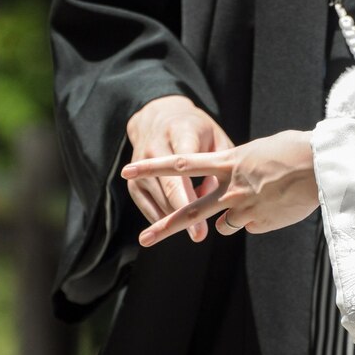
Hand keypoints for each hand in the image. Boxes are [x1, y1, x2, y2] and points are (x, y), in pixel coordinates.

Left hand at [121, 130, 319, 246]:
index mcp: (227, 161)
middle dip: (165, 227)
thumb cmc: (294, 149)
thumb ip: (238, 170)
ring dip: (228, 220)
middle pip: (190, 211)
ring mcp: (244, 209)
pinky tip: (275, 208)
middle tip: (144, 239)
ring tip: (247, 208)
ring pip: (222, 226)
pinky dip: (256, 220)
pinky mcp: (259, 224)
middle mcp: (230, 188)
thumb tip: (232, 197)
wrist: (321, 165)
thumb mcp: (258, 151)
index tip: (129, 170)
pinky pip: (249, 227)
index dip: (152, 168)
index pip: (180, 165)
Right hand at [126, 95, 232, 241]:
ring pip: (159, 199)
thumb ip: (220, 164)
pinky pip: (148, 207)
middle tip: (199, 236)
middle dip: (183, 214)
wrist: (158, 117)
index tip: (206, 210)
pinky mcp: (134, 181)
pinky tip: (177, 226)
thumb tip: (212, 195)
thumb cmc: (196, 130)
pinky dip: (163, 218)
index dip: (194, 193)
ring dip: (176, 218)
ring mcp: (140, 166)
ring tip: (196, 232)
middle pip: (169, 187)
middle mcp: (156, 148)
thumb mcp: (215, 137)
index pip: (184, 167)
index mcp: (180, 133)